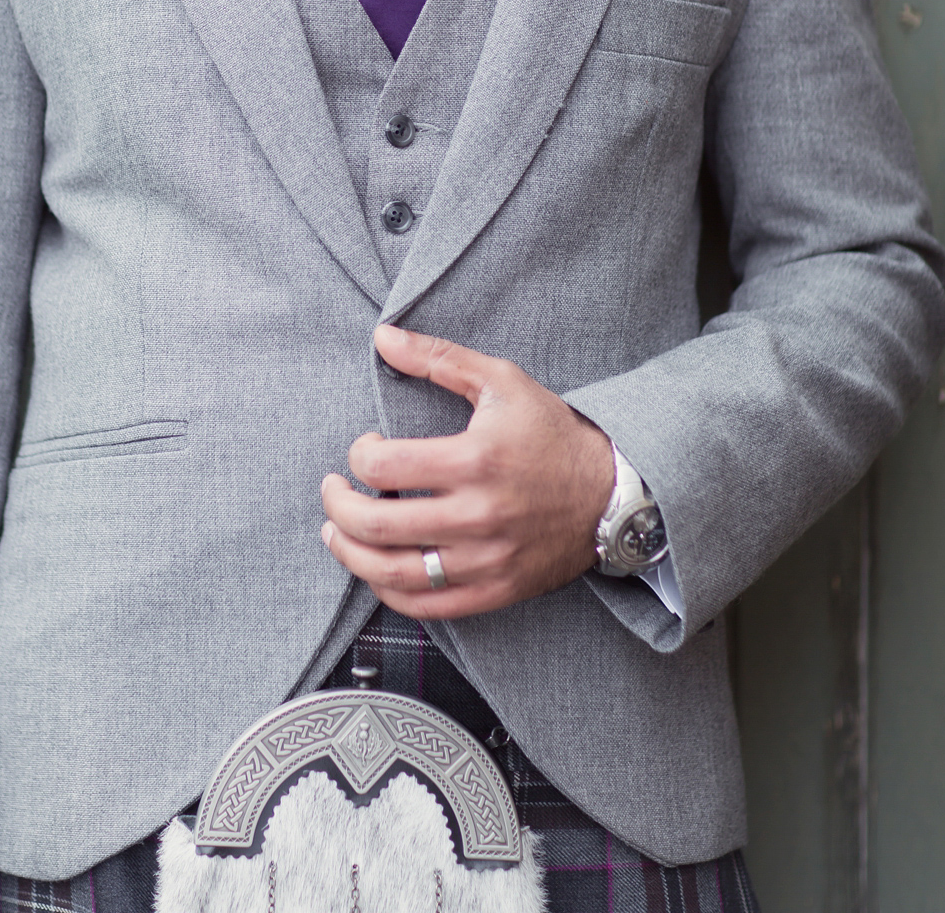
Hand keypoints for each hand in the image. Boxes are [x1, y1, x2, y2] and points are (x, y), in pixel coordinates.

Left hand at [320, 324, 614, 619]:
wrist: (613, 490)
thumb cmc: (552, 431)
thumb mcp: (500, 380)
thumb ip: (438, 357)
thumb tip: (382, 337)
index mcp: (475, 459)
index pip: (385, 466)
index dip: (358, 454)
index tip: (363, 447)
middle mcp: (478, 515)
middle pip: (378, 525)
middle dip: (338, 507)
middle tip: (331, 491)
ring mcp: (486, 560)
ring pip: (395, 574)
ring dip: (351, 554)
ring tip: (337, 533)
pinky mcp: (496, 590)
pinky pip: (428, 607)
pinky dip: (391, 592)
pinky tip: (377, 571)